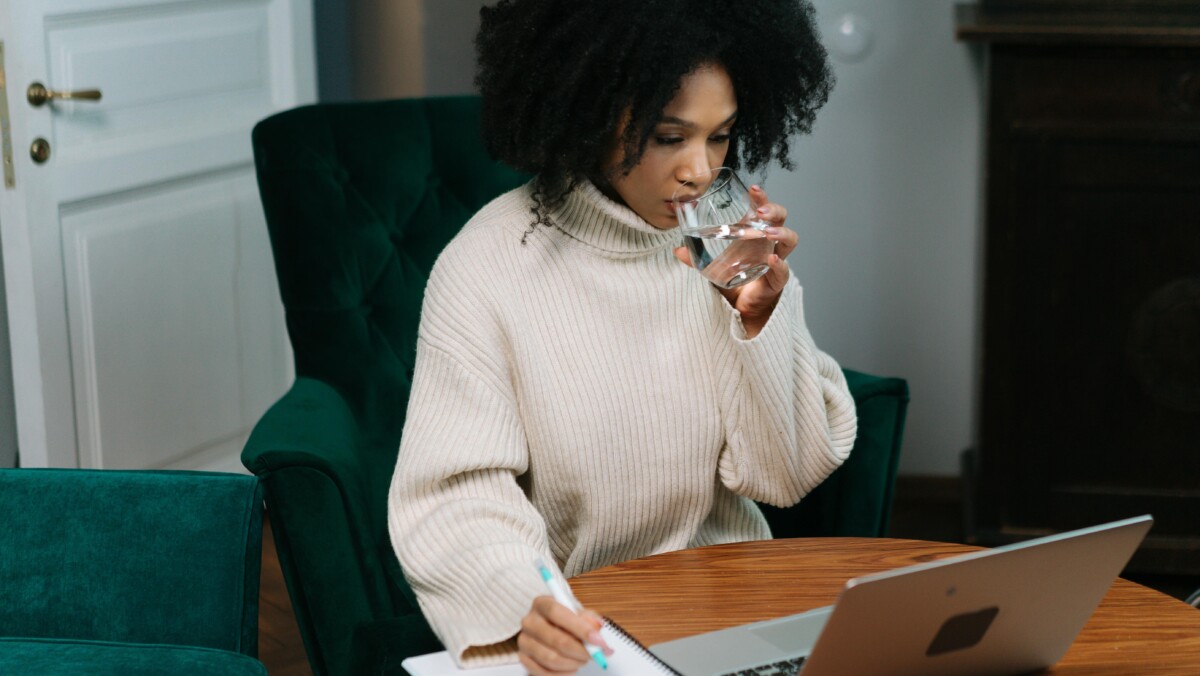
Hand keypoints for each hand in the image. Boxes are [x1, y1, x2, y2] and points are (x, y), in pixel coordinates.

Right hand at [517, 596, 611, 674]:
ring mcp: (524, 641)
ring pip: (551, 659)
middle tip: (595, 655)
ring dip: (573, 663)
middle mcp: (529, 621)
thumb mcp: (578, 613)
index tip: (598, 640)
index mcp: (542, 604)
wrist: (549, 629)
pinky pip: (544, 673)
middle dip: (581, 650)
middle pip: (556, 640)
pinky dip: (563, 673)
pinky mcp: (524, 659)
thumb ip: (589, 619)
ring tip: (583, 659)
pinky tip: (572, 666)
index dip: (580, 628)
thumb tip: (597, 627)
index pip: (557, 613)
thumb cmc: (565, 620)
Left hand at [674, 184, 797, 337]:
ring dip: (781, 233)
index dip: (761, 197)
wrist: (742, 307)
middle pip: (780, 218)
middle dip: (774, 210)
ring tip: (768, 232)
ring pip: (790, 240)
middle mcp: (769, 243)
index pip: (762, 209)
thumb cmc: (734, 278)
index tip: (753, 188)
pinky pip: (783, 270)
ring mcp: (776, 259)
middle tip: (761, 211)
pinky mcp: (776, 280)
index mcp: (754, 233)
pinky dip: (779, 264)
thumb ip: (696, 258)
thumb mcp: (712, 266)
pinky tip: (771, 259)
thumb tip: (677, 249)